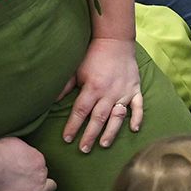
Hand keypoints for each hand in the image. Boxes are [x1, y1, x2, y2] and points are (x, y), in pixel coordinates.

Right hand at [0, 136, 58, 190]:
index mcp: (37, 157)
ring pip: (50, 186)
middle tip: (27, 179)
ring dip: (45, 188)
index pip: (39, 163)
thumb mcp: (13, 141)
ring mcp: (39, 185)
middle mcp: (41, 171)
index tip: (23, 168)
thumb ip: (21, 147)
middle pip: (44, 174)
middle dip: (38, 176)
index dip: (32, 167)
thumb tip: (20, 149)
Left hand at [58, 37, 141, 152]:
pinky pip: (138, 106)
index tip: (67, 138)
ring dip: (111, 132)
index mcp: (92, 88)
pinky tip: (133, 129)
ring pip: (117, 117)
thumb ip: (65, 86)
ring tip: (104, 144)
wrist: (116, 41)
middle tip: (83, 149)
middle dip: (90, 135)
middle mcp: (108, 93)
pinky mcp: (135, 89)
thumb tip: (51, 101)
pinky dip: (137, 118)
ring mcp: (123, 92)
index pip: (80, 112)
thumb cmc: (93, 55)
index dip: (73, 126)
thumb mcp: (76, 70)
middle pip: (98, 119)